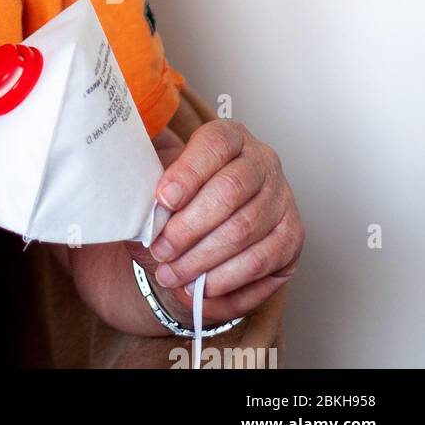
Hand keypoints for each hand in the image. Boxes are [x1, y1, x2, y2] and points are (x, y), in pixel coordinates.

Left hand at [133, 119, 303, 326]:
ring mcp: (282, 199)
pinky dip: (227, 280)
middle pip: (229, 193)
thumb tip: (132, 206)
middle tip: (160, 250)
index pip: (214, 145)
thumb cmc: (183, 194)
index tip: (162, 199)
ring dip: (203, 260)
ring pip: (243, 231)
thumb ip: (154, 186)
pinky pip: (260, 263)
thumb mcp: (166, 178)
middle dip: (189, 227)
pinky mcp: (292, 237)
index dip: (188, 173)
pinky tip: (201, 289)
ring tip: (172, 275)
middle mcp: (263, 162)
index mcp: (230, 135)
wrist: (212, 219)